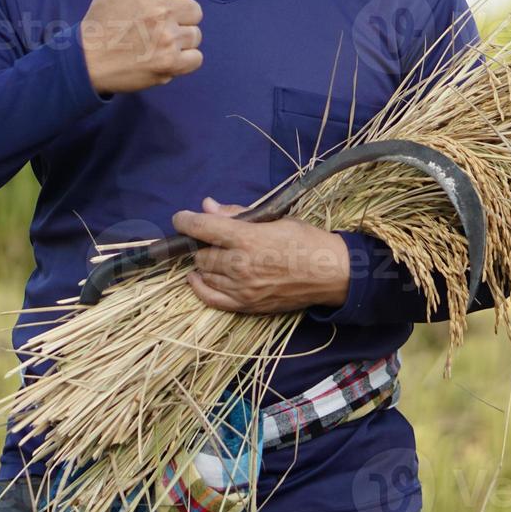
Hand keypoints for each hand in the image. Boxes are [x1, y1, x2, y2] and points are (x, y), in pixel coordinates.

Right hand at [81, 0, 203, 94]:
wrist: (87, 62)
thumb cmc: (101, 20)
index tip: (157, 6)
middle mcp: (160, 11)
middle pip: (195, 10)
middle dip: (180, 18)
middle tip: (156, 27)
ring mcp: (167, 39)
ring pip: (196, 35)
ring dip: (181, 41)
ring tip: (157, 43)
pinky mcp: (170, 64)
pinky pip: (196, 58)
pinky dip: (184, 61)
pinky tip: (164, 57)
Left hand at [171, 197, 350, 313]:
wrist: (330, 273)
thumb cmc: (305, 240)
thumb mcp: (273, 219)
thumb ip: (237, 213)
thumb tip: (207, 205)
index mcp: (247, 238)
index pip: (201, 228)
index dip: (185, 221)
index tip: (180, 218)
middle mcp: (240, 265)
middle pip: (200, 253)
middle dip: (201, 243)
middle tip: (210, 238)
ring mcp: (242, 288)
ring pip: (204, 274)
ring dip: (203, 263)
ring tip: (214, 255)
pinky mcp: (247, 306)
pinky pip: (211, 299)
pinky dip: (200, 287)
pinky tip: (198, 277)